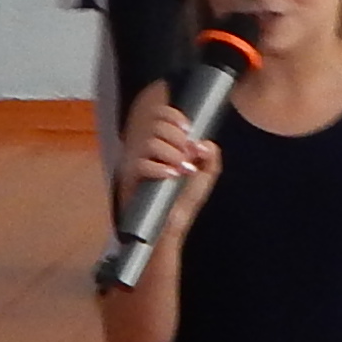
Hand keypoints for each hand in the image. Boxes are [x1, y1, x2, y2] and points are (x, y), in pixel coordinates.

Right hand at [121, 97, 220, 222]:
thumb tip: (204, 143)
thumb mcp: (205, 176)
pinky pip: (141, 164)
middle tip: (188, 156)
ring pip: (151, 143)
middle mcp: (147, 148)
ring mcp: (137, 162)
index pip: (161, 115)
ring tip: (181, 170)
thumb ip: (210, 156)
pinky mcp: (131, 179)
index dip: (175, 118)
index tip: (187, 130)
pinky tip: (171, 175)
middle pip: (157, 125)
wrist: (169, 226)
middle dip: (178, 139)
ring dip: (172, 154)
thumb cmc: (183, 202)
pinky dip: (160, 168)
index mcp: (163, 143)